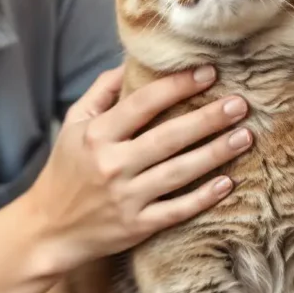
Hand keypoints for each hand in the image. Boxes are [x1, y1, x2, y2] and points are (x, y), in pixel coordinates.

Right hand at [25, 64, 252, 274]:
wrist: (49, 229)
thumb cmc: (65, 170)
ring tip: (244, 136)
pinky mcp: (137, 226)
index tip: (208, 72)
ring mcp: (126, 197)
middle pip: (168, 137)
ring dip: (215, 153)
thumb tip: (131, 62)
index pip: (143, 103)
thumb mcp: (73, 125)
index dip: (177, 86)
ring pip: (179, 172)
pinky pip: (177, 210)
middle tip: (240, 104)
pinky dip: (203, 198)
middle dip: (208, 119)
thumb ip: (101, 92)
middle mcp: (112, 164)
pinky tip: (228, 182)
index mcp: (96, 135)